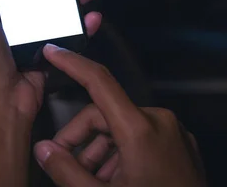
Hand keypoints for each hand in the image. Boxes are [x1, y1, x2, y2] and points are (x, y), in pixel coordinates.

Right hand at [34, 45, 206, 186]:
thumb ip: (66, 170)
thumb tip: (44, 149)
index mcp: (141, 129)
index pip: (99, 81)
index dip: (72, 63)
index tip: (54, 52)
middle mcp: (161, 124)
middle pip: (105, 115)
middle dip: (80, 139)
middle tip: (64, 165)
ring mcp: (175, 136)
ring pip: (123, 130)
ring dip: (100, 153)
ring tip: (90, 182)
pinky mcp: (181, 150)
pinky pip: (142, 141)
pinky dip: (122, 156)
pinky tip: (113, 181)